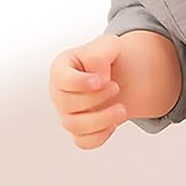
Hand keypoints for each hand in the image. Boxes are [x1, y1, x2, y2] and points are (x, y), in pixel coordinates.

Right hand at [49, 34, 127, 149]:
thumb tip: (96, 74)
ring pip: (75, 126)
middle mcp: (60, 92)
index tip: (103, 79)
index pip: (61, 79)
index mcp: (61, 68)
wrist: (126, 74)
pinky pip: (83, 142)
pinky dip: (100, 136)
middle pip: (68, 104)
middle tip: (116, 87)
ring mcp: (68, 113)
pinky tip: (114, 124)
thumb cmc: (111, 58)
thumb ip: (99, 53)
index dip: (81, 82)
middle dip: (96, 98)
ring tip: (122, 109)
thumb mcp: (109, 44)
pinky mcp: (80, 129)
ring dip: (102, 119)